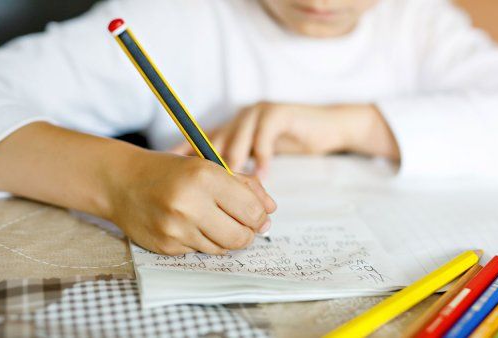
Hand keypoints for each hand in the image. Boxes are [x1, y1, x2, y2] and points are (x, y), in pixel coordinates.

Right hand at [108, 151, 276, 255]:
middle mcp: (189, 204)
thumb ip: (246, 185)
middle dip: (247, 233)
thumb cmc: (172, 172)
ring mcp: (175, 228)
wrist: (123, 182)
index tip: (258, 216)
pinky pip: (200, 252)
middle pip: (240, 236)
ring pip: (222, 248)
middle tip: (242, 225)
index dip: (260, 216)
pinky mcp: (165, 246)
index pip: (251, 210)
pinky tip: (191, 226)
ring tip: (213, 221)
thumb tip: (270, 210)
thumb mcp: (210, 166)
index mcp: (205, 177)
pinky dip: (202, 242)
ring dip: (225, 238)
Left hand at [170, 103, 398, 175]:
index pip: (201, 140)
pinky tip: (264, 175)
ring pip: (238, 139)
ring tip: (231, 187)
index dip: (184, 153)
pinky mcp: (278, 113)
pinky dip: (263, 157)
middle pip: (216, 141)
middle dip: (209, 167)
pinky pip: (265, 137)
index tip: (169, 172)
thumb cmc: (291, 143)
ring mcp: (258, 113)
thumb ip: (240, 168)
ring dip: (235, 164)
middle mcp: (240, 118)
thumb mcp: (260, 155)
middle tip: (203, 190)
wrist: (327, 126)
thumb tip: (215, 194)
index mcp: (232, 127)